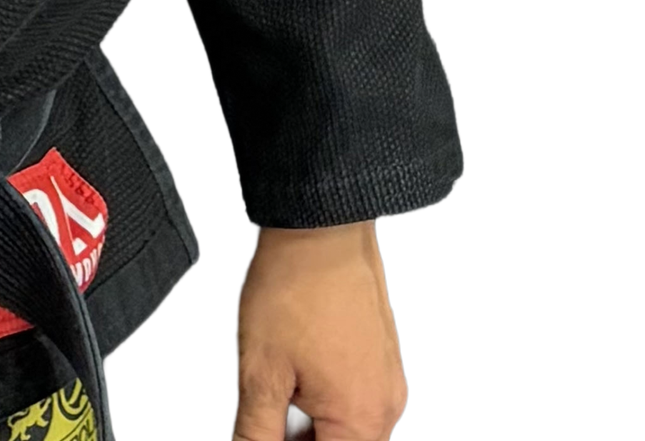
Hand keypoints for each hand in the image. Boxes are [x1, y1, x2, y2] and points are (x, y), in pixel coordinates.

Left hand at [231, 220, 406, 440]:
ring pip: (350, 429)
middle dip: (302, 439)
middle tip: (269, 419)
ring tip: (278, 395)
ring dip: (314, 427)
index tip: (268, 432)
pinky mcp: (383, 357)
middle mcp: (386, 405)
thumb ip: (256, 431)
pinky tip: (296, 377)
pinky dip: (329, 402)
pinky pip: (359, 398)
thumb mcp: (261, 373)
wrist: (322, 225)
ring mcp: (388, 379)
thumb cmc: (298, 284)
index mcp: (361, 420)